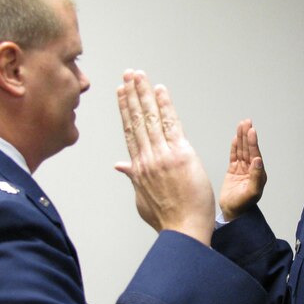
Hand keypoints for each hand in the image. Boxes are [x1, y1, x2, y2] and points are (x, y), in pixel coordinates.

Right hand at [114, 70, 214, 245]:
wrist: (183, 228)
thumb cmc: (167, 218)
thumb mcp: (142, 198)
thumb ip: (133, 178)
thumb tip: (121, 166)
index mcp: (139, 168)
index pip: (130, 132)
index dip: (124, 110)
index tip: (120, 93)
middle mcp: (147, 158)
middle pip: (136, 120)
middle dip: (131, 95)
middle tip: (128, 75)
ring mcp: (162, 155)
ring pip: (150, 118)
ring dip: (144, 94)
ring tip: (139, 75)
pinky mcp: (180, 154)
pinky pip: (171, 124)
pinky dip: (165, 106)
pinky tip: (160, 91)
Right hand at [219, 119, 266, 221]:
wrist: (232, 212)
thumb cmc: (243, 205)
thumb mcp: (252, 192)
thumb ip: (256, 176)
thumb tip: (258, 160)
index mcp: (258, 173)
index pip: (255, 154)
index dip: (253, 142)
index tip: (251, 130)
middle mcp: (251, 169)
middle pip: (248, 148)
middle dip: (247, 135)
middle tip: (246, 122)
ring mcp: (242, 169)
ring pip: (241, 150)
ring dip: (241, 138)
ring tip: (241, 125)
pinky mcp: (233, 171)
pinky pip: (234, 156)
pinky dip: (234, 147)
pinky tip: (236, 138)